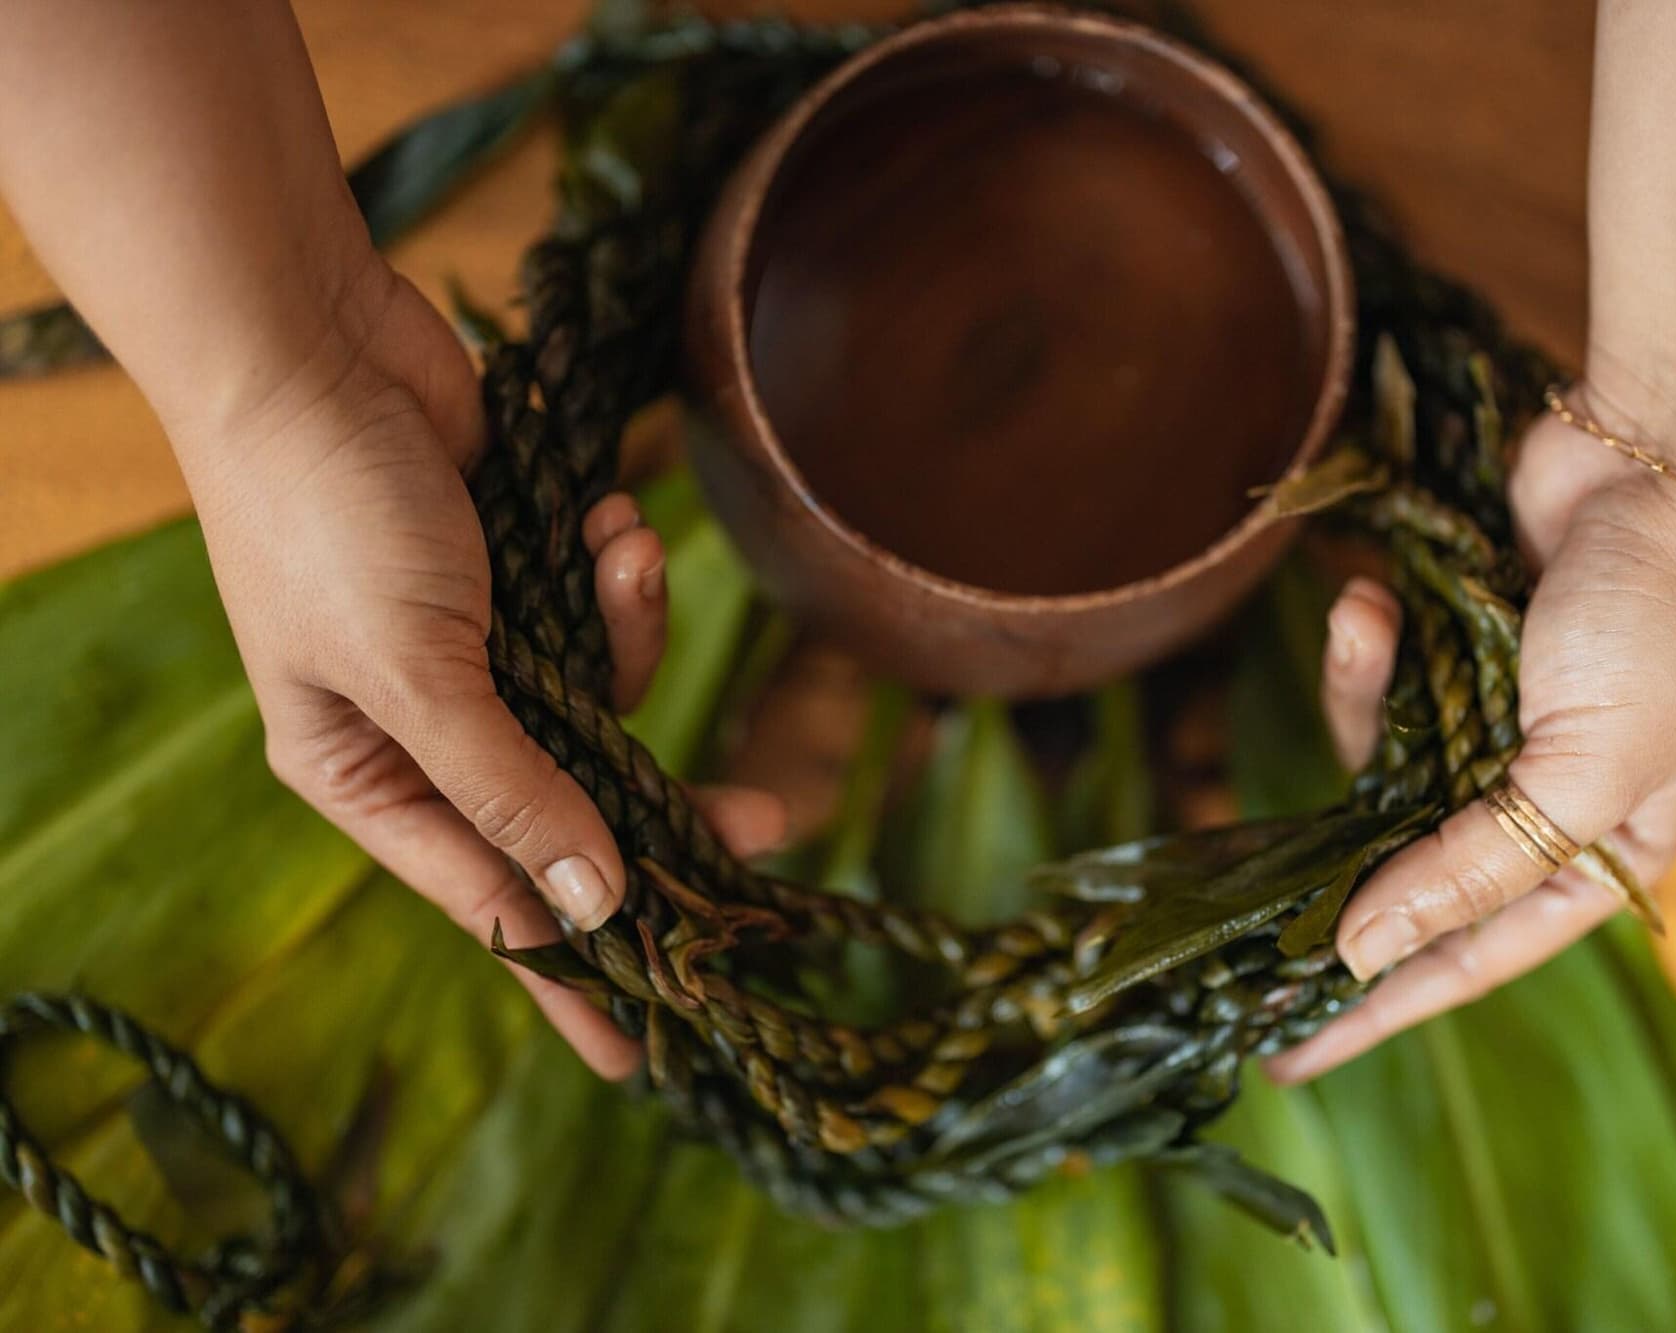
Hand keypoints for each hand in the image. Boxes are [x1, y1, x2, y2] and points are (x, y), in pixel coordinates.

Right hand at [173, 254, 782, 1078]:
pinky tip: (609, 513)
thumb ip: (510, 789)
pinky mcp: (525, 577)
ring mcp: (479, 648)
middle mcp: (427, 725)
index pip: (491, 901)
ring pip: (602, 698)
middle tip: (765, 825)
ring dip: (630, 631)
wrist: (313, 344)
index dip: (572, 972)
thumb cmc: (330, 518)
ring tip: (620, 552)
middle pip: (574, 808)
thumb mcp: (417, 672)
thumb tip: (596, 905)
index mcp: (369, 774)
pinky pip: (603, 609)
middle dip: (661, 800)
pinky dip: (617, 568)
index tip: (644, 1052)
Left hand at [1267, 402, 1675, 1082]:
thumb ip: (1472, 866)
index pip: (1465, 961)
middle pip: (1401, 871)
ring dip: (1357, 698)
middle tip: (1234, 899)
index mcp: (1598, 861)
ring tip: (1364, 620)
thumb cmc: (1666, 628)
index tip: (1284, 1060)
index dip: (1375, 1011)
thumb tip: (1362, 956)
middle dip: (1330, 862)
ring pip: (1377, 766)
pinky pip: (1383, 683)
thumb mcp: (1582, 771)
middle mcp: (1540, 807)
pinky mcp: (1458, 658)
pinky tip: (1368, 596)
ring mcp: (1493, 730)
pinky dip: (1368, 646)